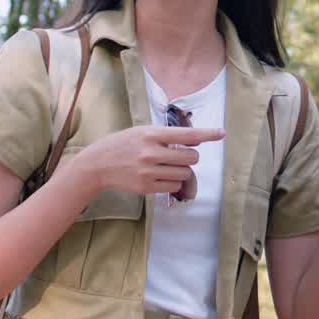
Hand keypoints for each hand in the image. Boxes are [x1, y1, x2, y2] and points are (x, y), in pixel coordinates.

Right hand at [77, 125, 223, 196]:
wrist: (97, 164)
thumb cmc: (123, 144)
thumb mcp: (141, 131)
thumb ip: (166, 135)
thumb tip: (196, 139)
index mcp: (151, 134)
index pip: (187, 134)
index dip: (207, 134)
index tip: (222, 133)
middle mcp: (151, 152)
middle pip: (191, 157)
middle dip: (190, 157)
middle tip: (179, 156)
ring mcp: (148, 171)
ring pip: (185, 174)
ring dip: (182, 171)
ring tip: (167, 166)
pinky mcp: (146, 187)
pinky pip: (174, 187)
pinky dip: (173, 183)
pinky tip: (161, 177)